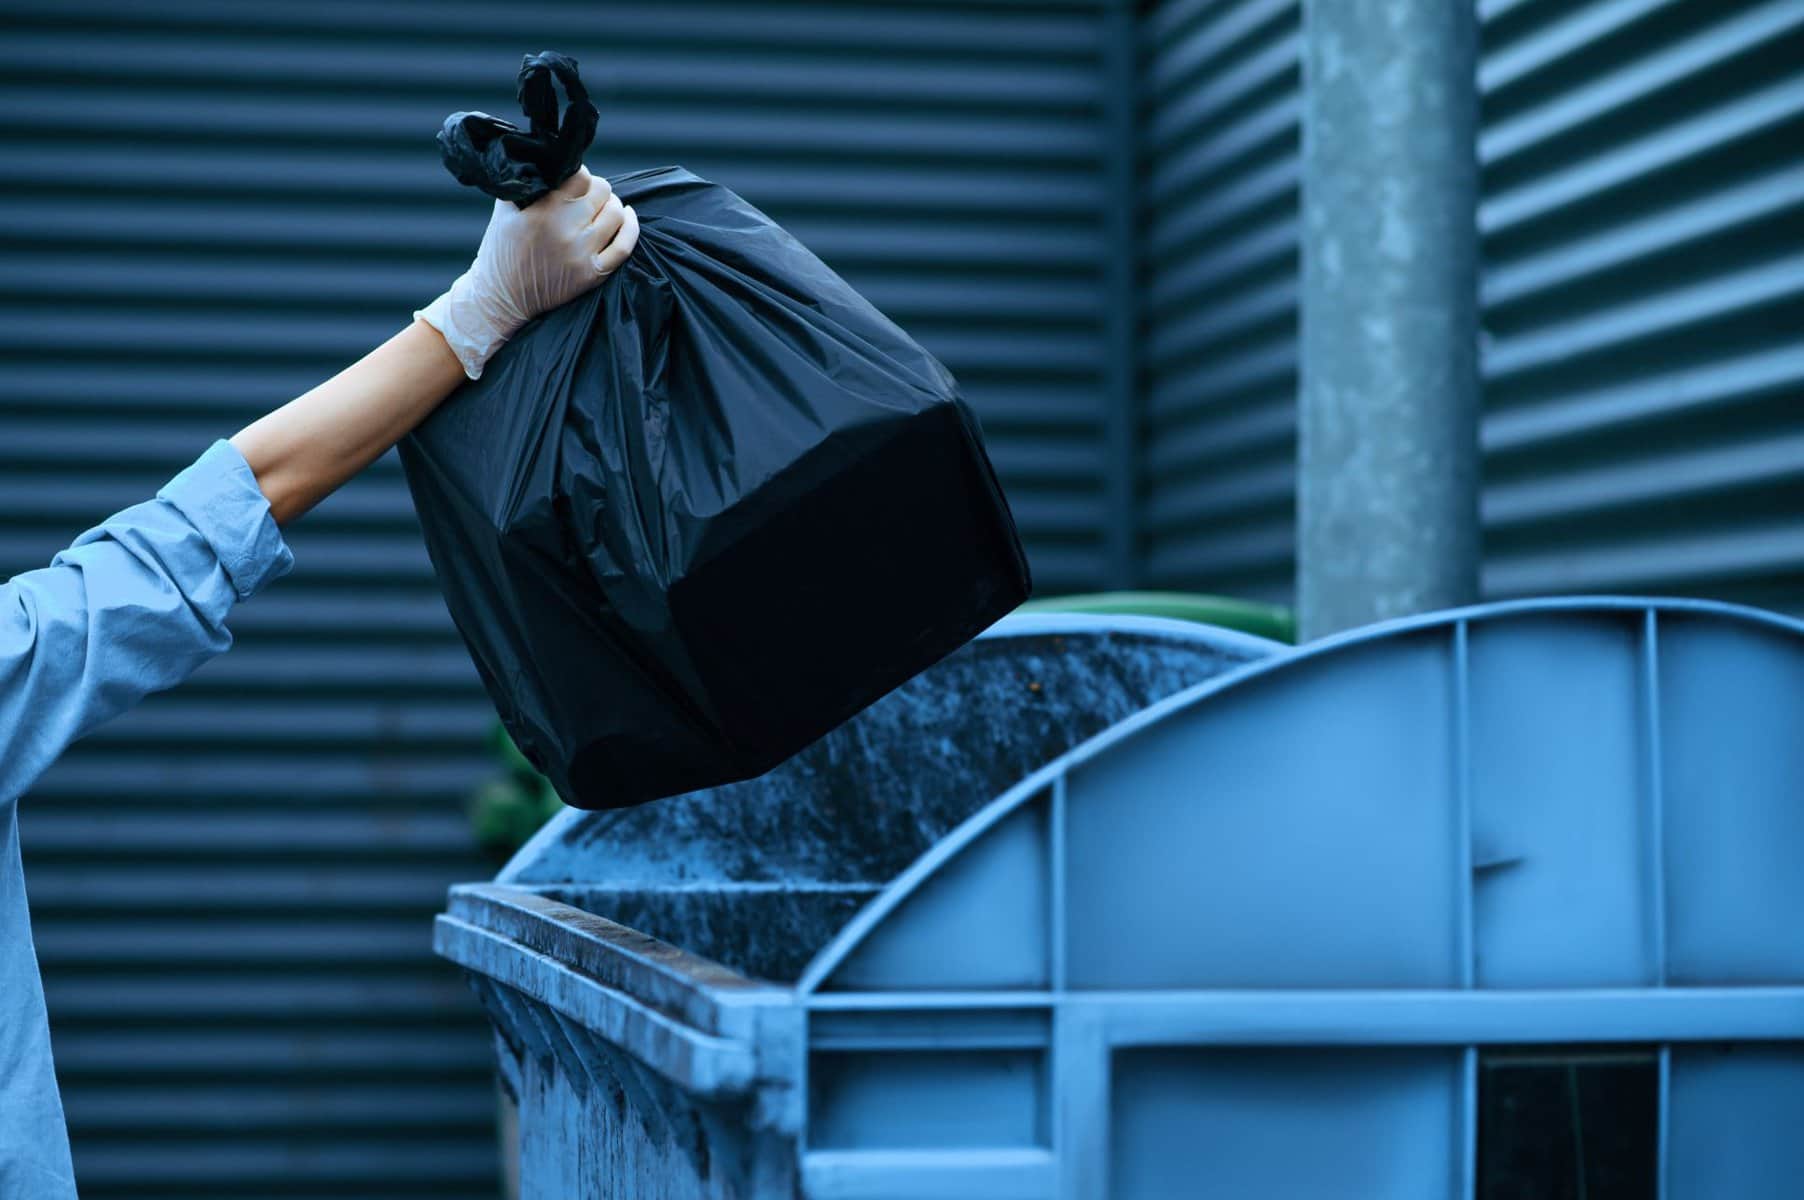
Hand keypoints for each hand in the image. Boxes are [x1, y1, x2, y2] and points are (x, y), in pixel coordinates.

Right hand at [417, 167, 639, 377]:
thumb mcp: (504, 210)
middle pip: (602, 191)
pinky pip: (625, 246)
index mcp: (542, 211)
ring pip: (616, 214)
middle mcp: (564, 230)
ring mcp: (581, 253)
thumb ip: (526, 184)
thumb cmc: (501, 250)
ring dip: (613, 205)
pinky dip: (631, 227)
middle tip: (588, 195)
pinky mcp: (593, 274)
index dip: (580, 174)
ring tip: (603, 207)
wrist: (501, 298)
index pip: (580, 176)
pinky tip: (627, 217)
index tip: (575, 180)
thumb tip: (548, 161)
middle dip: (596, 189)